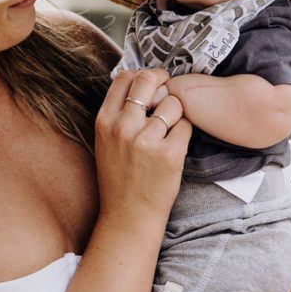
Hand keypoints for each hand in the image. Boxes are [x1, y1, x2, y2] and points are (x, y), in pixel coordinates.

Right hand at [94, 69, 190, 229]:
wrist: (128, 216)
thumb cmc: (119, 179)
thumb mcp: (106, 142)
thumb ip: (118, 114)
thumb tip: (140, 82)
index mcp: (104, 122)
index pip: (124, 78)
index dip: (143, 75)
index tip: (153, 81)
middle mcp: (123, 127)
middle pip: (149, 80)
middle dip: (163, 81)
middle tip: (169, 91)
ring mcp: (146, 140)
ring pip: (173, 103)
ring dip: (177, 113)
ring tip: (170, 130)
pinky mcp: (169, 154)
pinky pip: (186, 125)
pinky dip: (185, 132)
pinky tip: (176, 145)